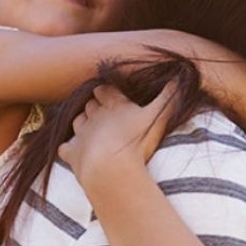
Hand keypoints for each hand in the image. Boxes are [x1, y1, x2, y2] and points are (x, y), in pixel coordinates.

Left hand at [59, 84, 176, 188]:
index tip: (111, 94)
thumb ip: (169, 97)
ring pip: (77, 121)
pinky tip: (76, 151)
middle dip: (95, 106)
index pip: (105, 90)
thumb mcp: (159, 116)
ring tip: (93, 130)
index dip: (107, 92)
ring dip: (83, 123)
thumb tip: (180, 76)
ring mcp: (81, 134)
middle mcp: (94, 116)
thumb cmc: (136, 141)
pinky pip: (65, 147)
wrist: (111, 169)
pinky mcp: (72, 153)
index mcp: (114, 105)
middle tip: (105, 113)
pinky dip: (69, 147)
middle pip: (90, 105)